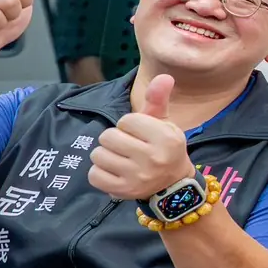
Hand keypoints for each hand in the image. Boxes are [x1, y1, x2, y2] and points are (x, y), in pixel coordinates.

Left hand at [88, 76, 195, 201]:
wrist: (173, 185)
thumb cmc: (165, 149)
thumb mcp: (165, 124)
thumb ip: (158, 100)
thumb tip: (164, 76)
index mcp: (165, 138)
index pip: (126, 120)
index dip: (129, 125)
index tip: (140, 134)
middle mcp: (152, 158)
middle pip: (108, 136)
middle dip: (114, 139)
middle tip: (127, 147)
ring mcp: (137, 177)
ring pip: (98, 155)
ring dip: (106, 155)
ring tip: (120, 160)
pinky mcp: (123, 191)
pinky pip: (94, 175)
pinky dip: (100, 173)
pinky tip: (114, 172)